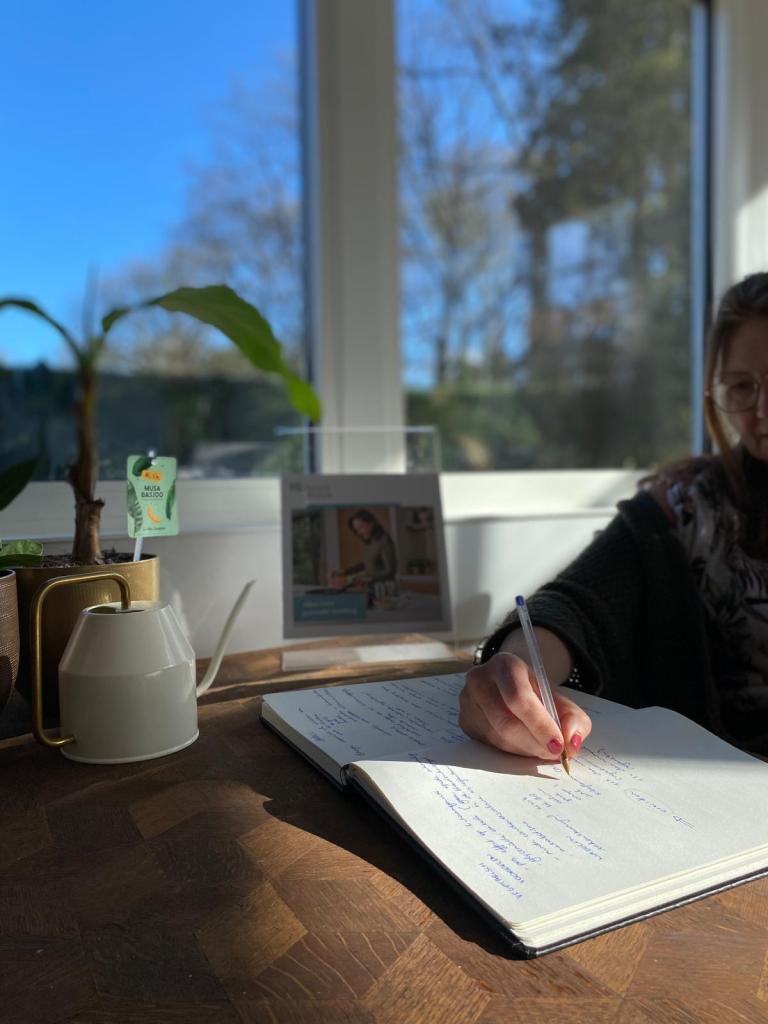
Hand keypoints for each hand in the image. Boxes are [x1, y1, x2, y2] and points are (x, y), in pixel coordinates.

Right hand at [459, 652, 590, 760]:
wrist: (513, 685)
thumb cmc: (537, 693)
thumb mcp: (560, 699)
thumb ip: (573, 719)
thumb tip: (571, 743)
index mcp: (505, 665)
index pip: (518, 697)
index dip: (539, 724)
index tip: (558, 745)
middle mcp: (479, 679)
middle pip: (505, 721)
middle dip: (534, 743)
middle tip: (554, 754)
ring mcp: (467, 701)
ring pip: (497, 737)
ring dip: (525, 750)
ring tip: (542, 749)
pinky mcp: (464, 721)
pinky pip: (489, 745)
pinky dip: (511, 751)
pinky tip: (524, 745)